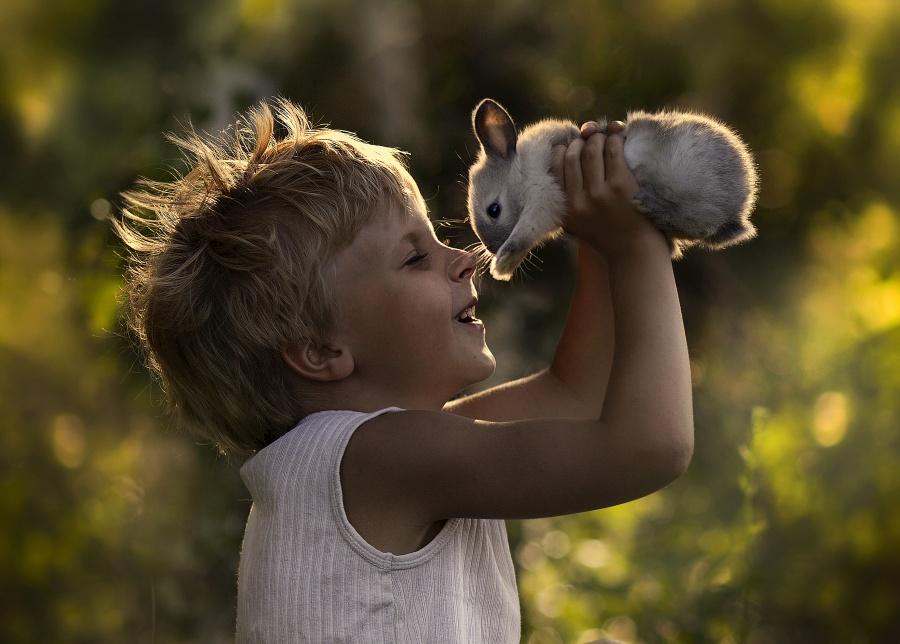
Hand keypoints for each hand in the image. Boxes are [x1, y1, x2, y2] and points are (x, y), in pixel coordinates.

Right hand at [550, 121, 663, 258]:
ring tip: (605, 138)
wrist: (635, 253)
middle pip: (573, 155)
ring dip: (599, 138)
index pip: (556, 166)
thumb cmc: (609, 234)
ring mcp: (600, 193)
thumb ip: (568, 199)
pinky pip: (614, 151)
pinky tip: (619, 140)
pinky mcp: (622, 186)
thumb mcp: (577, 224)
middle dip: (581, 141)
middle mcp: (579, 201)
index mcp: (566, 209)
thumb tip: (564, 154)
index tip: (572, 145)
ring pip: (592, 149)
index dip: (563, 149)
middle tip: (591, 139)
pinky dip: (615, 140)